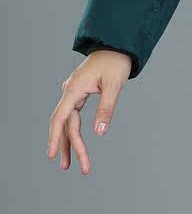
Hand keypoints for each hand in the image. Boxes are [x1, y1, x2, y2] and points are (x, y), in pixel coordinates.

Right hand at [47, 50, 131, 173]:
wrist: (117, 45)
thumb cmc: (116, 62)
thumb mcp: (114, 85)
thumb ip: (106, 108)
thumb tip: (99, 132)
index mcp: (74, 89)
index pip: (60, 118)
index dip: (55, 137)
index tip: (51, 155)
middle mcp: (70, 91)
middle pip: (65, 123)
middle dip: (68, 146)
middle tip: (71, 168)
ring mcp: (73, 92)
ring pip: (68, 121)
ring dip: (70, 141)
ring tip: (70, 163)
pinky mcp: (79, 93)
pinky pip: (73, 115)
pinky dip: (74, 129)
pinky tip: (74, 143)